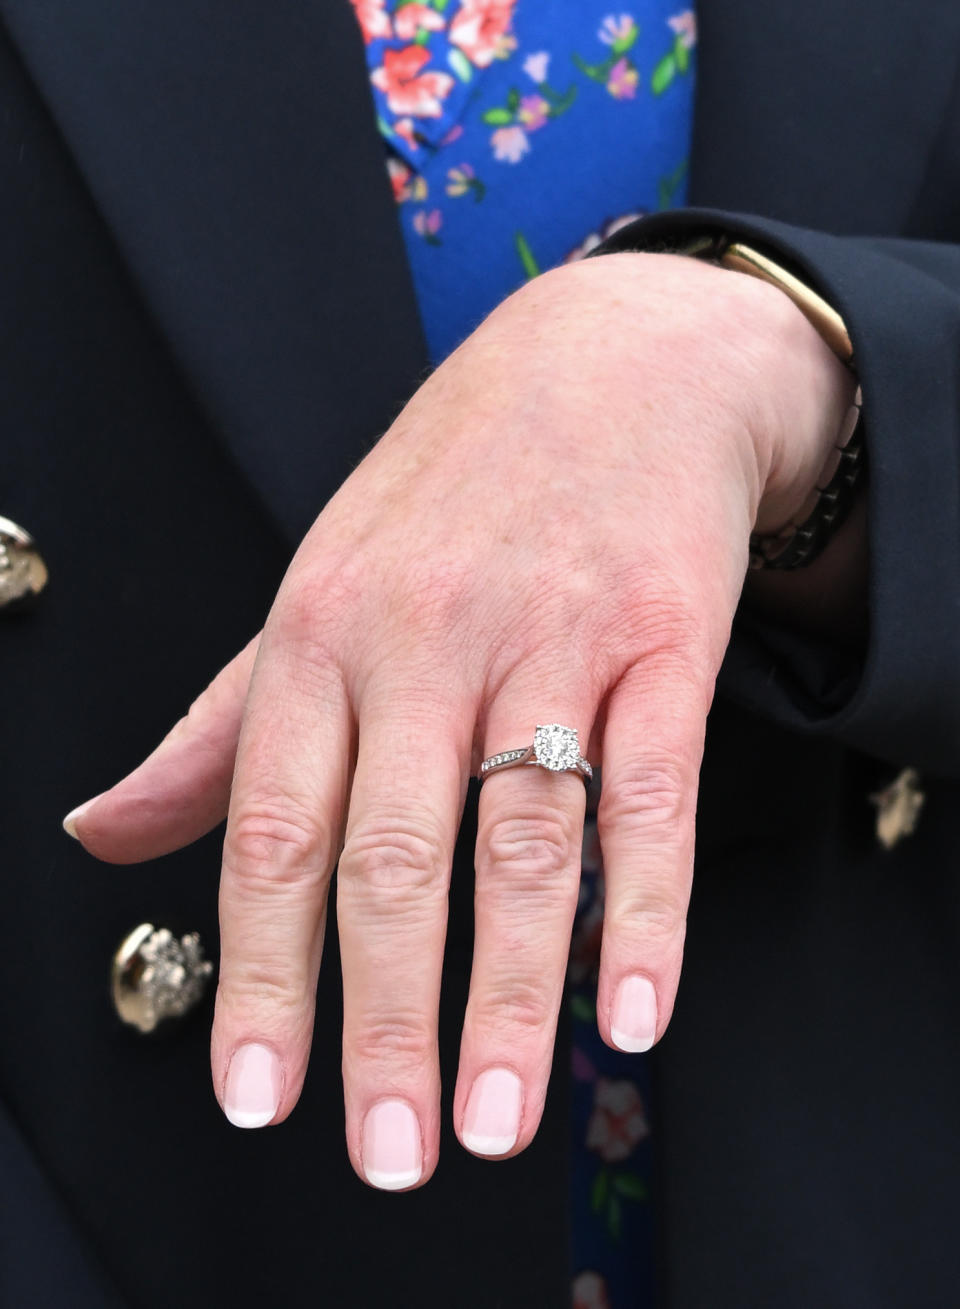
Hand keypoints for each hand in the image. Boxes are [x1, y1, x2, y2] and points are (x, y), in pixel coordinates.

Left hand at [65, 252, 853, 1187]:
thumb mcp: (313, 586)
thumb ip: (217, 728)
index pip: (273, 829)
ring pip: (522, 843)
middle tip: (390, 1152)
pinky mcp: (664, 640)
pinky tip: (635, 1011)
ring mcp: (552, 640)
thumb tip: (103, 831)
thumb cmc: (451, 491)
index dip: (260, 974)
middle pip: (393, 858)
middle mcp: (426, 642)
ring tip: (498, 1119)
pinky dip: (646, 910)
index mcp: (321, 632)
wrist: (611, 364)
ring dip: (509, 997)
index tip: (257, 1097)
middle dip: (385, 1021)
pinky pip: (653, 791)